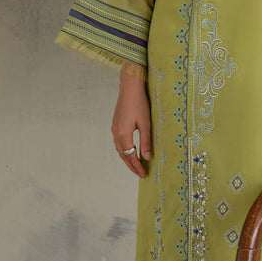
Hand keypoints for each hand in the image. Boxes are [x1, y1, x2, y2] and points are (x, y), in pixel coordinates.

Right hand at [111, 62, 151, 176]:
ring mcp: (114, 127)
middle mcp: (116, 132)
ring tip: (135, 165)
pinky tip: (130, 150)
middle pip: (123, 154)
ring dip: (127, 158)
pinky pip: (119, 142)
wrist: (130, 87)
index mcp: (123, 134)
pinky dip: (124, 150)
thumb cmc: (140, 103)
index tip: (143, 174)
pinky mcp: (116, 123)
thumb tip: (147, 157)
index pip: (130, 156)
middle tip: (140, 174)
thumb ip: (146, 141)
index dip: (137, 166)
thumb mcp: (145, 123)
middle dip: (131, 165)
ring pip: (120, 148)